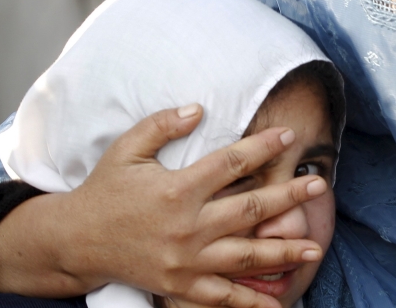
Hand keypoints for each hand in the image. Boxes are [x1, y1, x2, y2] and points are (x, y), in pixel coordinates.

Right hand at [0, 105, 328, 307]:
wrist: (76, 240)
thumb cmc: (105, 190)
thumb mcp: (127, 149)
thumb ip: (162, 125)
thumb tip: (199, 108)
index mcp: (177, 188)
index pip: (231, 163)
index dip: (263, 148)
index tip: (290, 138)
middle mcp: (187, 225)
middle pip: (249, 210)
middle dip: (288, 198)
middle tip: (319, 187)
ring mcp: (186, 260)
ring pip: (245, 256)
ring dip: (282, 252)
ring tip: (314, 247)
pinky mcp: (181, 286)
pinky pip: (222, 297)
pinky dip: (251, 302)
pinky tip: (278, 302)